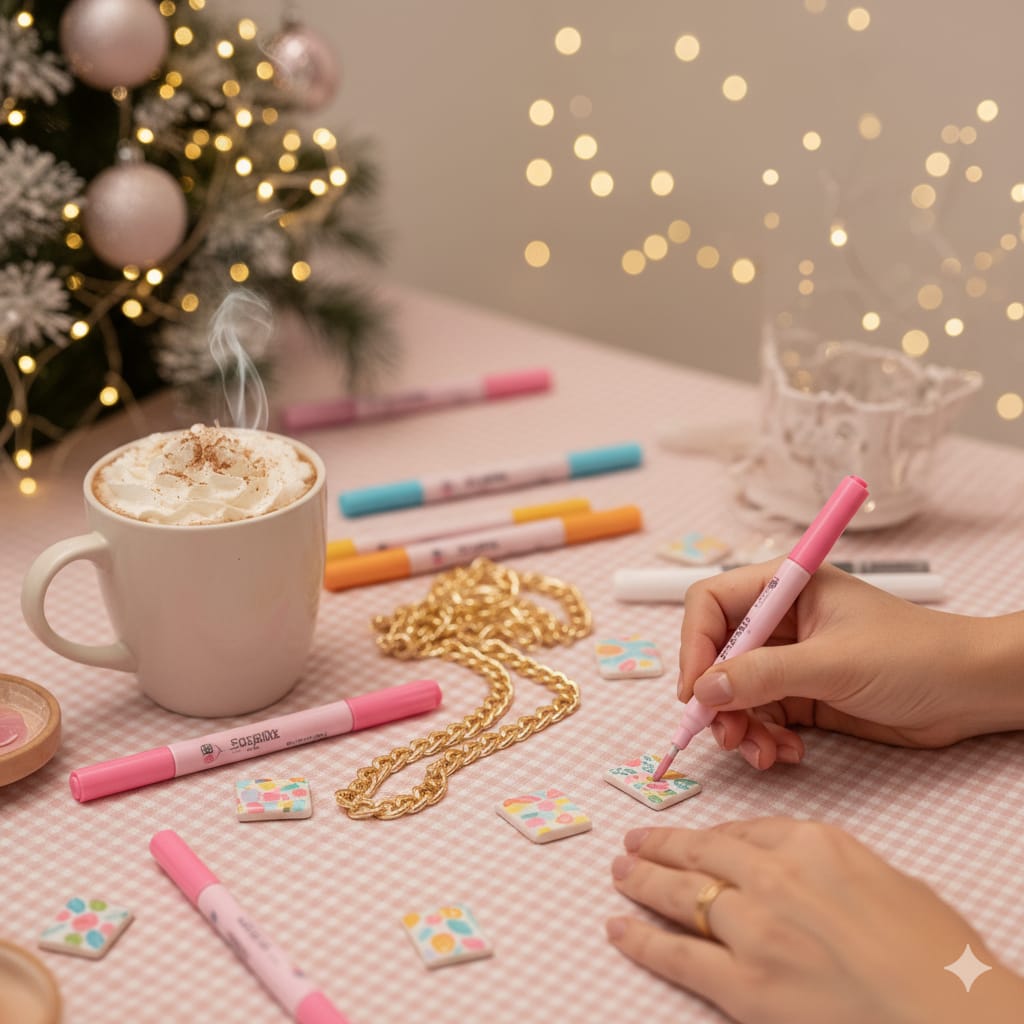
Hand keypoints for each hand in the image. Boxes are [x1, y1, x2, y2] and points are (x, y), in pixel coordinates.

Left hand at [606, 820, 1023, 1023]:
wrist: (953, 1021)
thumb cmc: (942, 960)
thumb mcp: (894, 886)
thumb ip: (837, 868)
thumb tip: (811, 873)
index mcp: (816, 844)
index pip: (745, 831)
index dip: (710, 836)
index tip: (690, 835)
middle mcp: (777, 876)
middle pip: (702, 854)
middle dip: (662, 847)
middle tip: (634, 842)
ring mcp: (755, 929)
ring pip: (681, 895)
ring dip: (643, 881)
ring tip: (620, 873)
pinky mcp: (744, 986)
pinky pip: (677, 955)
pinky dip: (640, 940)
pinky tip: (618, 929)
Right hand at [678, 562, 1023, 769]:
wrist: (973, 693)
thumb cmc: (914, 657)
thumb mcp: (832, 664)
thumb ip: (763, 676)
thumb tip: (702, 690)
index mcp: (785, 587)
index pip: (712, 604)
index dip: (695, 645)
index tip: (694, 691)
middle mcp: (781, 620)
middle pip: (717, 654)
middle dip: (717, 697)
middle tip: (724, 735)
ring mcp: (791, 659)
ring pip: (735, 692)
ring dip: (740, 726)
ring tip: (762, 753)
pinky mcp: (804, 695)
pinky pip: (761, 716)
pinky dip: (764, 738)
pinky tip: (786, 753)